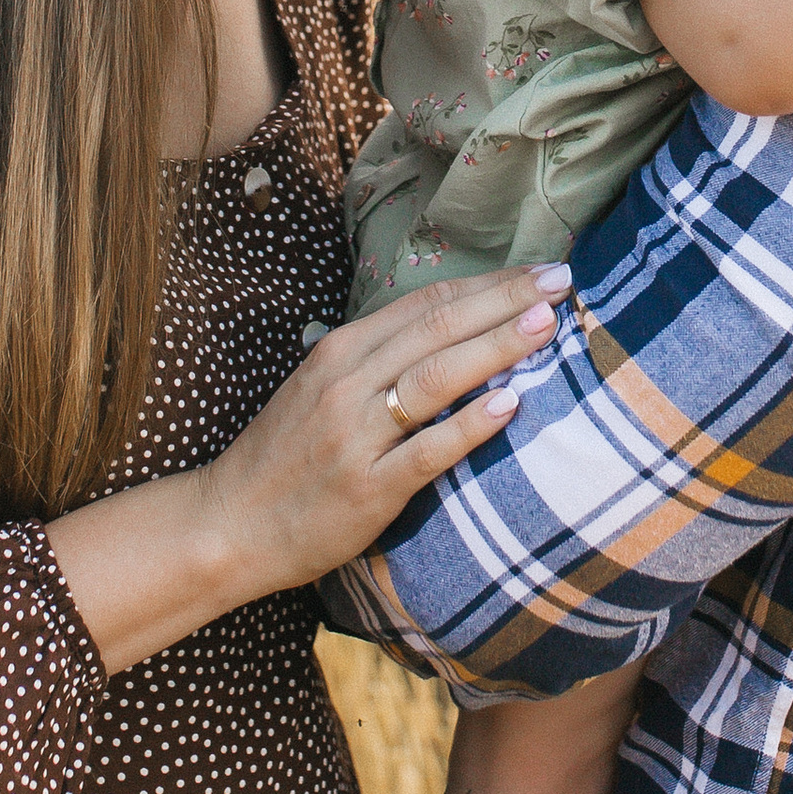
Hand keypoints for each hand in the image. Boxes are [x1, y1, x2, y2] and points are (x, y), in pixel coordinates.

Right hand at [192, 264, 565, 601]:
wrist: (231, 523)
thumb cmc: (285, 454)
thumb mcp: (320, 387)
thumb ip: (378, 359)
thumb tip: (455, 330)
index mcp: (340, 351)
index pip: (426, 303)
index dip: (487, 283)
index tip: (538, 270)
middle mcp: (347, 383)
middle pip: (439, 328)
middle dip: (505, 301)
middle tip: (561, 282)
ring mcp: (356, 435)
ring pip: (437, 377)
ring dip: (497, 347)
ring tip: (546, 326)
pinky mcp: (368, 488)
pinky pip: (429, 450)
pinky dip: (470, 424)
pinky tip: (510, 404)